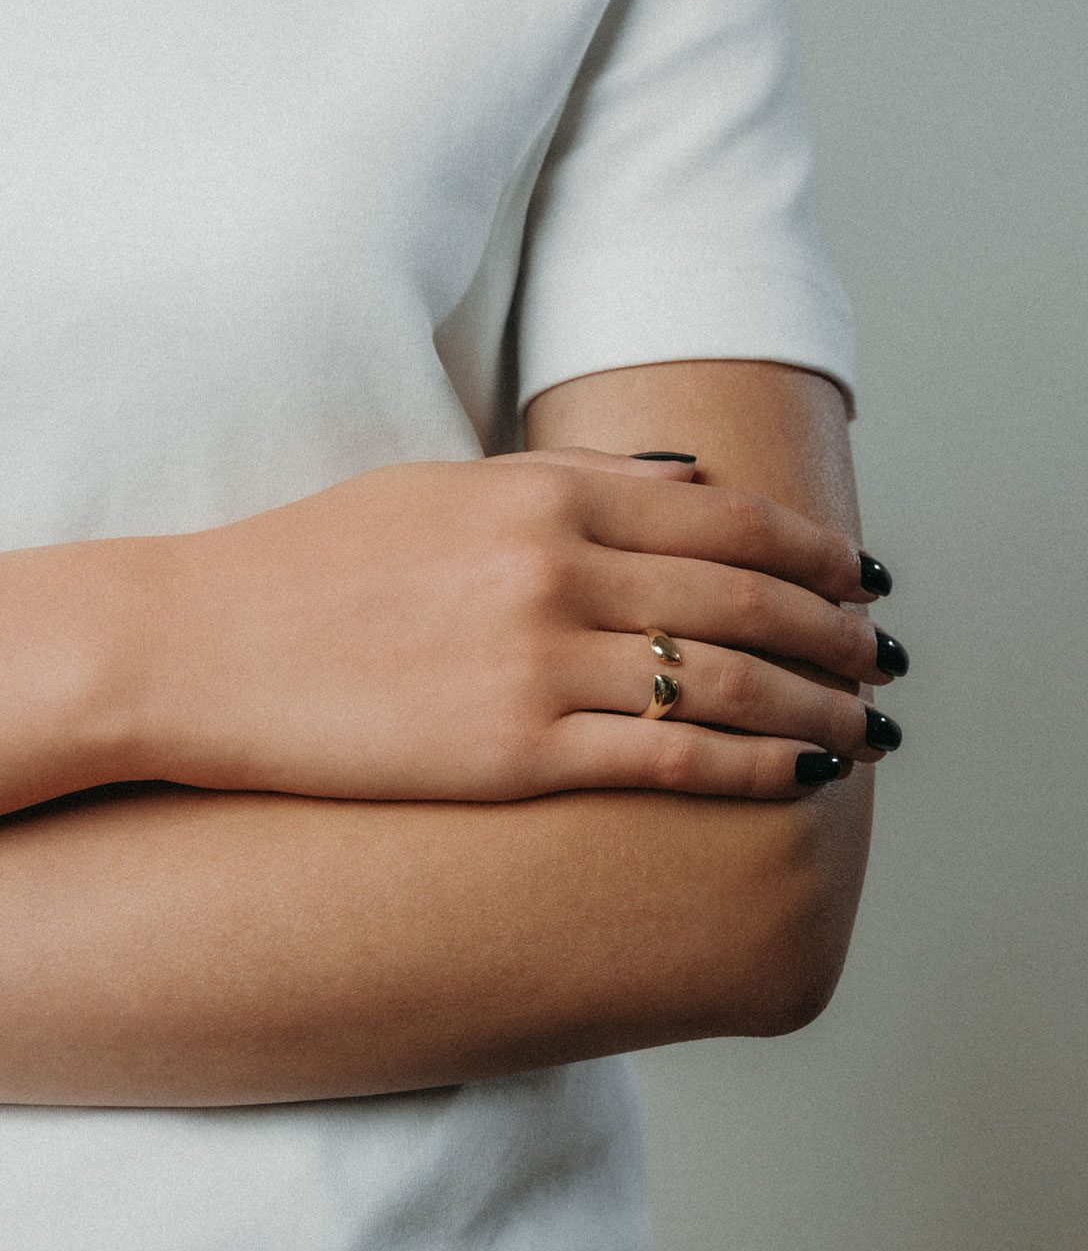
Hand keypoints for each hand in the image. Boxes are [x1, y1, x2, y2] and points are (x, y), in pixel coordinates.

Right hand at [140, 448, 903, 801]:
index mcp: (544, 493)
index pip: (727, 520)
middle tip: (882, 651)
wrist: (197, 645)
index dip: (811, 550)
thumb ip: (571, 477)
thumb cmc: (314, 563)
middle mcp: (558, 568)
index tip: (858, 574)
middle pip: (747, 597)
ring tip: (867, 719)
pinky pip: (672, 758)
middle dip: (834, 628)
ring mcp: (540, 661)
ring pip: (729, 681)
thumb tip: (688, 476)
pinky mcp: (515, 752)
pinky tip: (806, 773)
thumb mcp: (445, 487)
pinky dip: (757, 764)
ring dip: (817, 701)